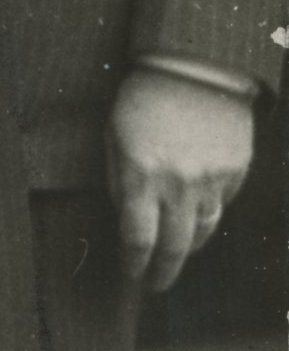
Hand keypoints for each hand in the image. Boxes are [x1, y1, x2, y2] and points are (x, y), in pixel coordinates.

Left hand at [107, 65, 255, 291]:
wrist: (194, 65)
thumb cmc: (142, 99)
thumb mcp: (113, 138)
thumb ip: (120, 182)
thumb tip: (127, 219)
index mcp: (141, 177)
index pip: (138, 240)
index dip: (135, 265)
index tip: (131, 277)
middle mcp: (179, 184)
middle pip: (174, 246)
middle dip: (164, 271)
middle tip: (157, 285)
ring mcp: (213, 178)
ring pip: (204, 229)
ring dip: (189, 246)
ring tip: (178, 253)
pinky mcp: (237, 168)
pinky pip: (223, 202)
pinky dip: (209, 211)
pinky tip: (198, 211)